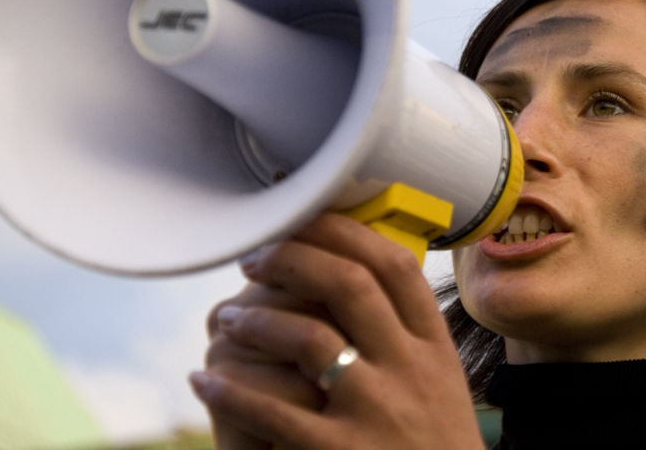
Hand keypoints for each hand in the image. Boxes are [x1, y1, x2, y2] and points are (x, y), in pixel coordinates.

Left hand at [191, 212, 484, 449]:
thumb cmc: (434, 445)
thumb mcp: (440, 381)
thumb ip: (407, 333)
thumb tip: (357, 271)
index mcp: (434, 347)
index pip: (394, 265)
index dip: (343, 232)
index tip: (304, 218)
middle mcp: (410, 370)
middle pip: (349, 284)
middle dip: (293, 258)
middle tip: (256, 258)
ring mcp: (377, 411)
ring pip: (308, 336)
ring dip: (256, 319)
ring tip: (228, 317)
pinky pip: (271, 411)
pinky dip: (229, 391)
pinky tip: (205, 379)